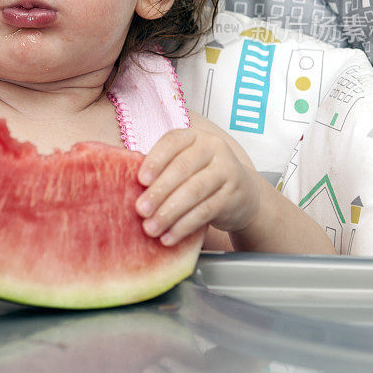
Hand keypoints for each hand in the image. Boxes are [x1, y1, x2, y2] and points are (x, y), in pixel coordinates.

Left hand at [135, 128, 259, 246]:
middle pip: (182, 168)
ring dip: (169, 212)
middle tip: (141, 210)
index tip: (140, 180)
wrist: (243, 193)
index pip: (173, 142)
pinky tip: (170, 236)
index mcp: (195, 136)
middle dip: (159, 191)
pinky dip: (184, 226)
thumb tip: (129, 188)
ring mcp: (226, 171)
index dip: (155, 160)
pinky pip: (205, 211)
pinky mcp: (233, 196)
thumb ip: (164, 169)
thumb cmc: (202, 176)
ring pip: (194, 191)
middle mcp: (213, 149)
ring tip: (152, 227)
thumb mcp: (186, 164)